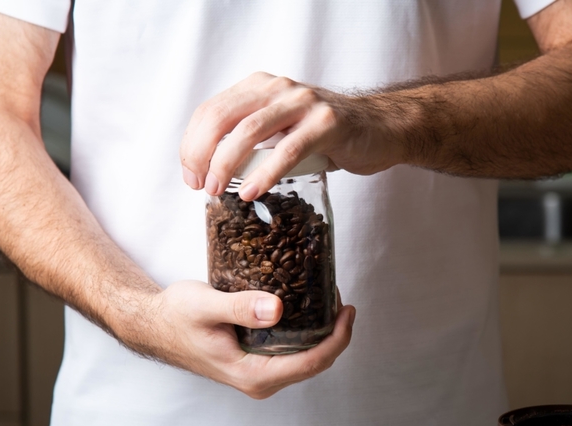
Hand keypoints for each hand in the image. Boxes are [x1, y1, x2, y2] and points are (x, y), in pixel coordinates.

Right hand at [121, 280, 354, 398]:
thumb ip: (241, 308)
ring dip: (322, 333)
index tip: (347, 311)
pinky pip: (292, 352)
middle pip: (314, 363)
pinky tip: (308, 309)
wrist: (153, 325)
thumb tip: (277, 309)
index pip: (311, 362)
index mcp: (252, 374)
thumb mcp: (206, 306)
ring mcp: (259, 373)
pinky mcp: (257, 362)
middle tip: (341, 300)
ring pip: (306, 359)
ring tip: (330, 302)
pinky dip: (306, 332)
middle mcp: (259, 380)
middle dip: (334, 333)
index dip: (337, 338)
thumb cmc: (175, 316)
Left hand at [179, 72, 403, 199]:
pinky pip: (288, 150)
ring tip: (217, 191)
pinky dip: (265, 173)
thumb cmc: (327, 135)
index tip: (190, 175)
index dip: (192, 144)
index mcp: (261, 87)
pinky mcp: (327, 123)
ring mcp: (303, 103)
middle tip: (199, 186)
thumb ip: (251, 139)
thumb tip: (211, 169)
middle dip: (201, 155)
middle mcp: (278, 88)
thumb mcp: (281, 129)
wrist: (380, 129)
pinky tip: (251, 192)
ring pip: (249, 131)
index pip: (211, 110)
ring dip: (226, 165)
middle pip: (222, 118)